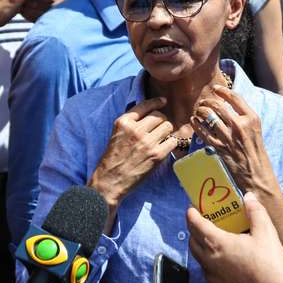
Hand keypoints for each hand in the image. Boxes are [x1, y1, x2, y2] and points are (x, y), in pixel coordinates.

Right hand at [88, 97, 174, 211]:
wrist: (110, 181)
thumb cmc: (112, 159)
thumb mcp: (116, 134)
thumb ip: (131, 123)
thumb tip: (149, 114)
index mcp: (124, 122)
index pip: (145, 105)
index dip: (156, 102)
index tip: (163, 101)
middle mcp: (136, 130)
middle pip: (159, 116)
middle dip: (161, 120)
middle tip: (159, 128)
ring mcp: (147, 142)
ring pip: (168, 126)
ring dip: (167, 131)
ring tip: (161, 138)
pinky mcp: (156, 155)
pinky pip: (172, 142)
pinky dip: (170, 144)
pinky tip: (164, 147)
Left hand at [187, 192, 282, 282]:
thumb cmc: (269, 264)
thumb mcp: (266, 231)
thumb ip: (255, 211)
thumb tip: (249, 197)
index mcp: (217, 243)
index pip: (196, 225)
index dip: (191, 214)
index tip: (191, 209)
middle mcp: (210, 260)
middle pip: (193, 241)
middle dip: (194, 230)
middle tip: (203, 222)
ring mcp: (212, 277)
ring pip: (199, 258)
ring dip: (201, 247)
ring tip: (214, 240)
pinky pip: (208, 272)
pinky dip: (210, 263)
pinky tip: (224, 261)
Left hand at [191, 85, 278, 200]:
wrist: (257, 175)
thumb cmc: (257, 153)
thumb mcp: (255, 130)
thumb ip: (244, 118)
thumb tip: (229, 106)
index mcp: (252, 118)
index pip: (235, 97)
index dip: (223, 91)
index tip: (216, 88)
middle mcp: (240, 125)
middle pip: (218, 105)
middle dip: (208, 101)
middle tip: (204, 102)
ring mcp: (229, 136)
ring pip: (209, 117)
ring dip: (201, 111)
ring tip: (198, 110)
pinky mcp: (220, 148)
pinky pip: (203, 132)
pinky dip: (197, 125)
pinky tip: (194, 121)